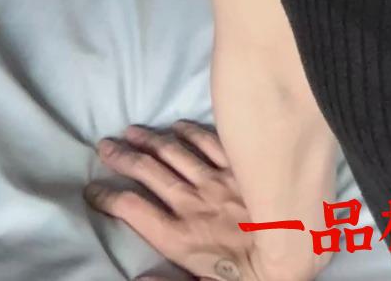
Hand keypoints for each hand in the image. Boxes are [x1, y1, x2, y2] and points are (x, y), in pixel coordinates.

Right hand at [83, 120, 320, 280]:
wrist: (297, 250)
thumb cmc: (250, 275)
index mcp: (180, 237)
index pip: (134, 210)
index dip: (109, 198)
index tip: (92, 189)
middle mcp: (193, 203)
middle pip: (149, 173)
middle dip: (124, 158)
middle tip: (104, 145)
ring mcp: (217, 181)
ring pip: (176, 153)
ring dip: (152, 140)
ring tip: (131, 131)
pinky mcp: (241, 168)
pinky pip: (211, 143)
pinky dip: (192, 133)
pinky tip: (178, 125)